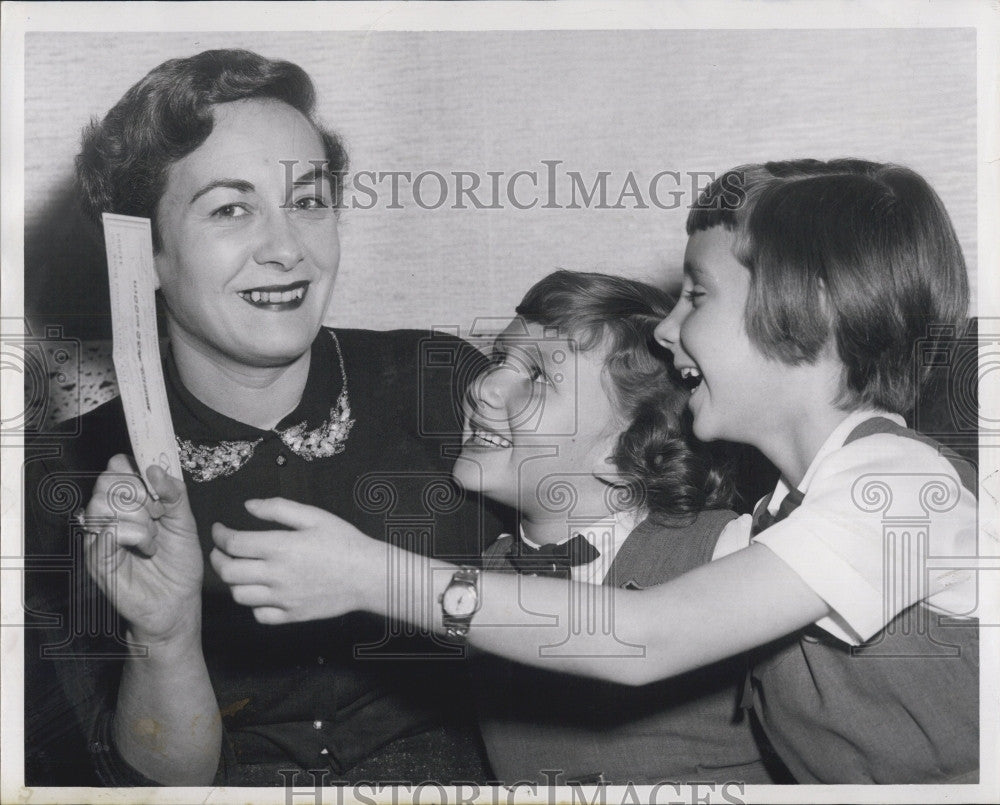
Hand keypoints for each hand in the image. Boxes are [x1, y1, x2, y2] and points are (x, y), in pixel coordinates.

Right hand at [83, 455, 202, 643]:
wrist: (177, 602)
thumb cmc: (179, 563)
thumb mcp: (185, 521)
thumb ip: (174, 492)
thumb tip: (155, 469)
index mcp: (131, 500)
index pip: (118, 465)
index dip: (140, 471)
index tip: (160, 491)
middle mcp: (110, 513)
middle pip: (108, 479)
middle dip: (140, 494)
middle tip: (158, 515)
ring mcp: (99, 534)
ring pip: (103, 502)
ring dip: (138, 517)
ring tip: (153, 537)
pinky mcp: (95, 556)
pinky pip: (107, 530)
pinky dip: (134, 535)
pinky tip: (146, 548)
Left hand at [210, 498, 384, 624]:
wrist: (369, 575)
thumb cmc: (345, 542)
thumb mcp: (315, 516)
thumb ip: (278, 508)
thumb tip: (249, 506)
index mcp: (280, 547)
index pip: (233, 543)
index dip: (219, 535)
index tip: (219, 529)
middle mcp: (276, 575)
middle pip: (228, 572)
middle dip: (217, 558)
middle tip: (221, 550)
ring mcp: (283, 598)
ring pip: (239, 595)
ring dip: (233, 581)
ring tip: (239, 569)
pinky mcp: (292, 615)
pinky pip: (259, 615)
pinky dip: (253, 604)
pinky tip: (260, 592)